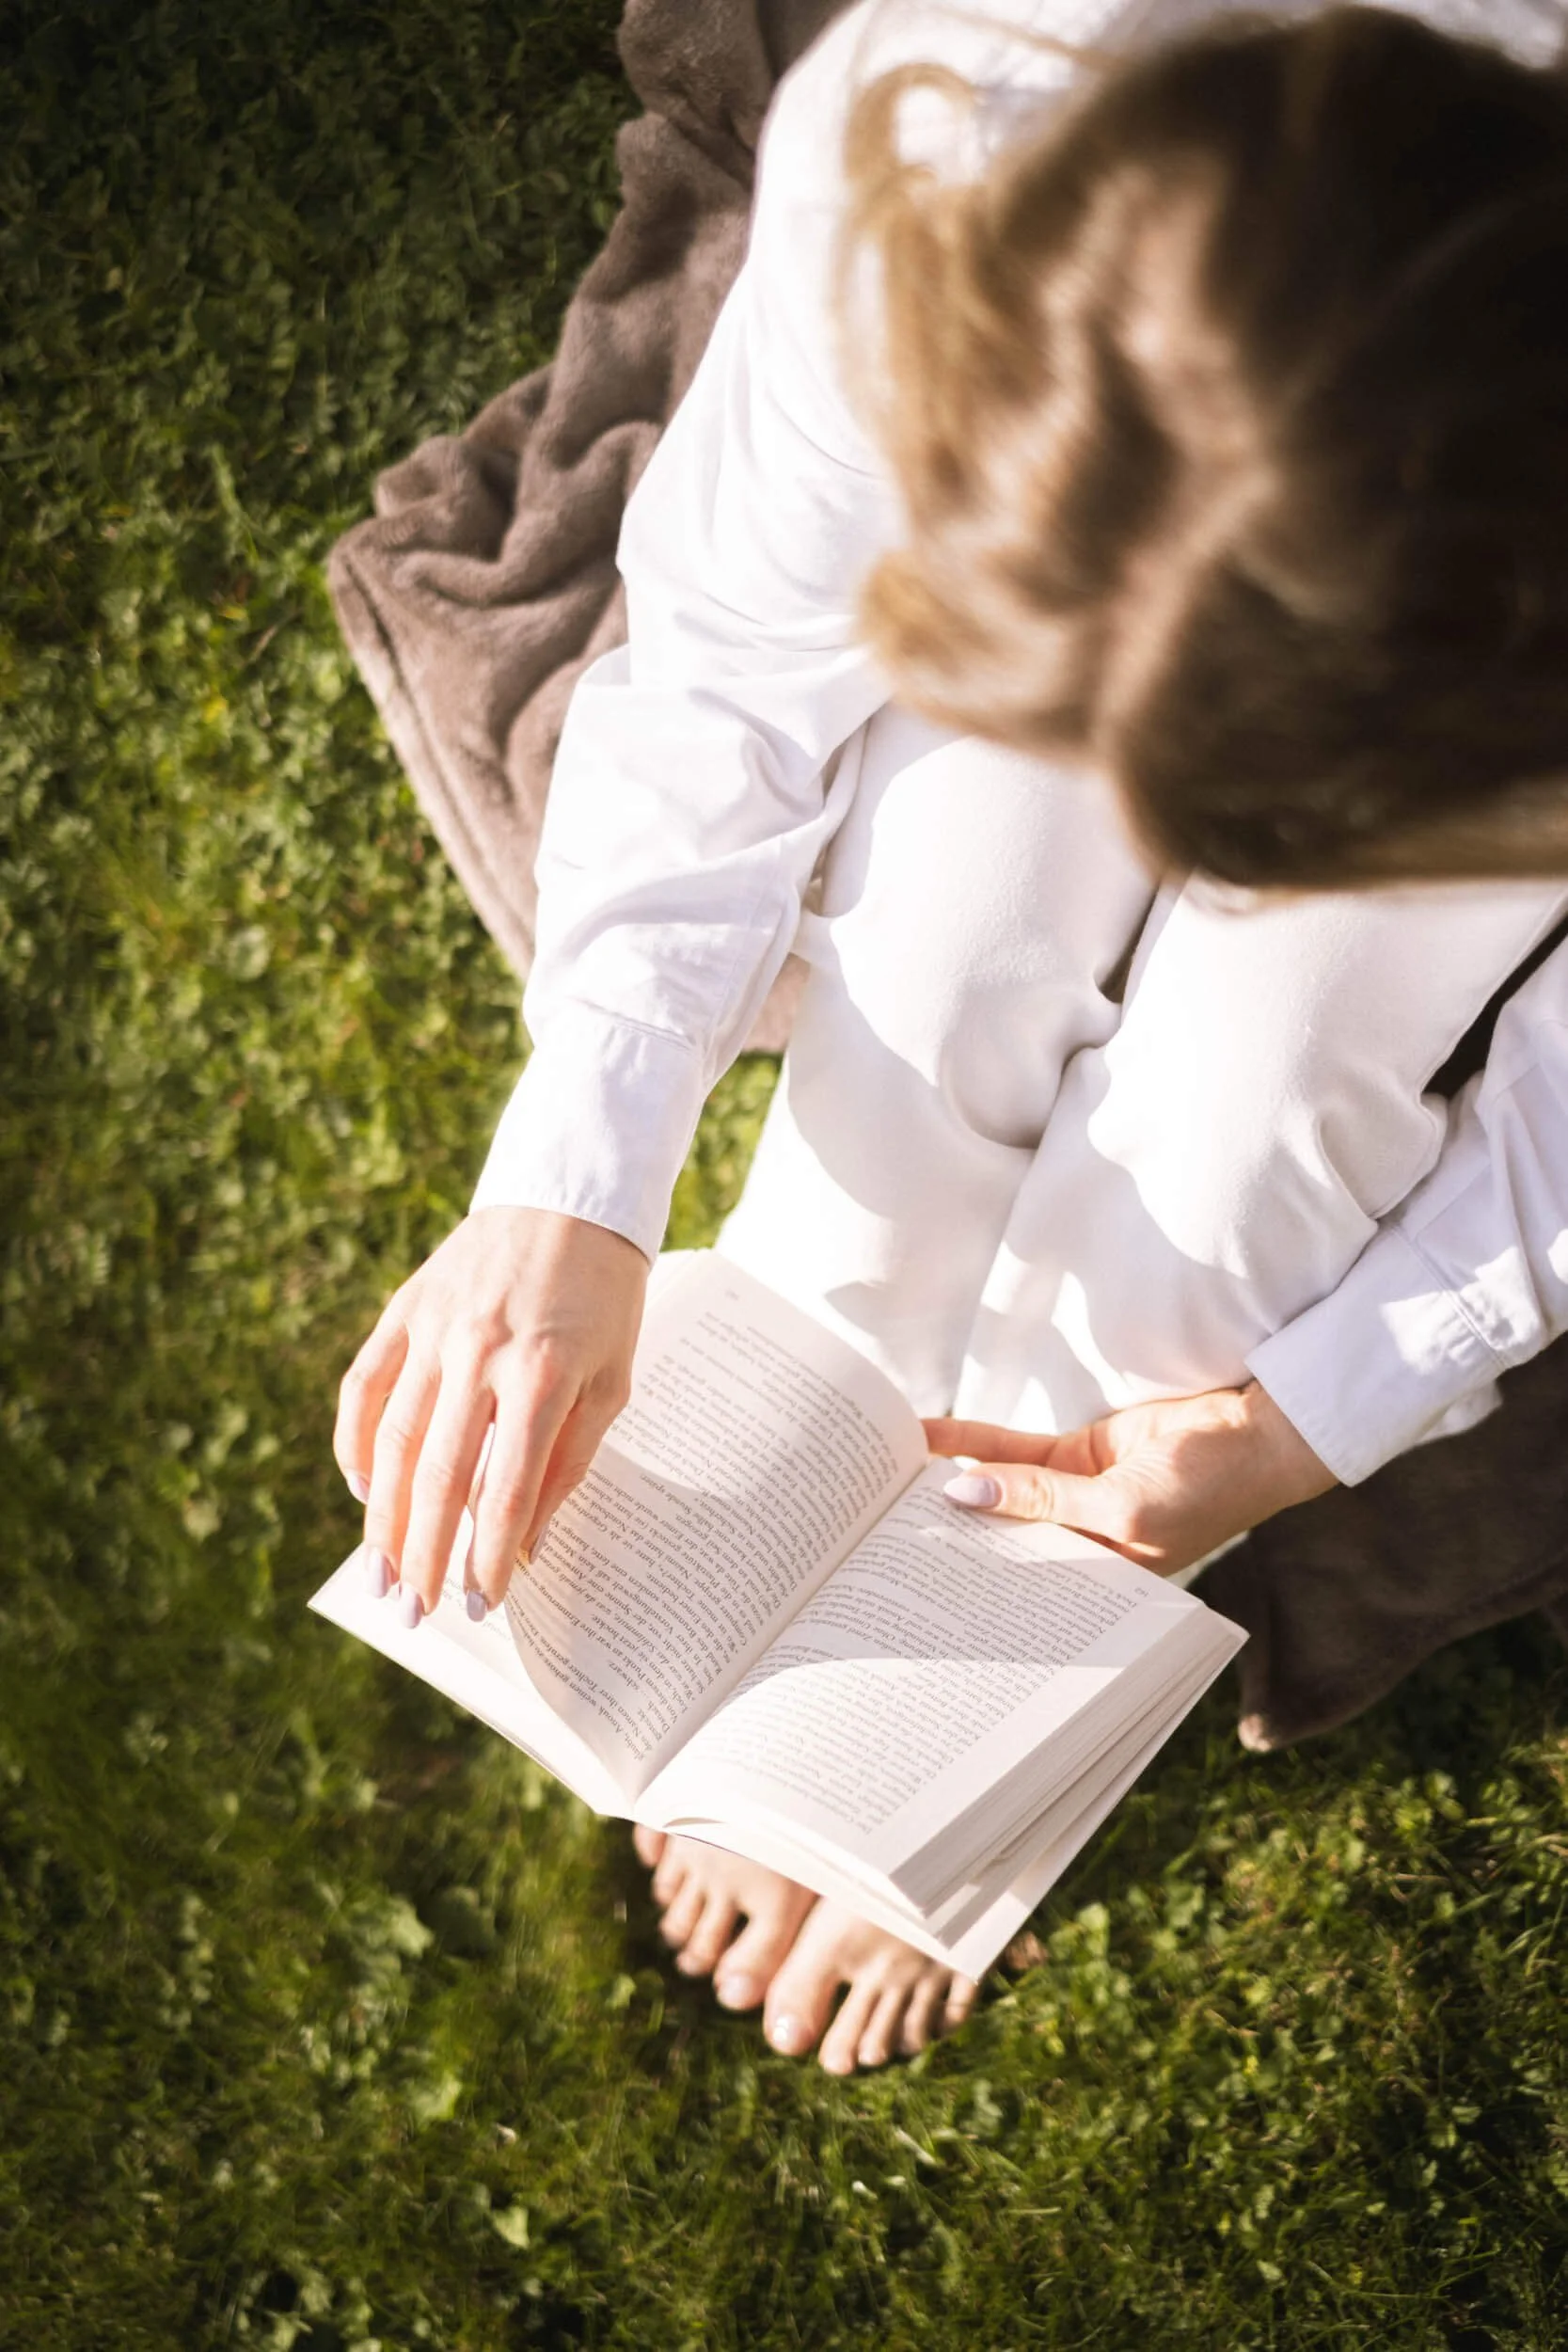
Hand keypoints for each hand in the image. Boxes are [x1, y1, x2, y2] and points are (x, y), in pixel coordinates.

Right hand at [334, 1207, 647, 1620]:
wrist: (570, 1198)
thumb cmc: (606, 1298)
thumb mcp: (612, 1381)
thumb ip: (567, 1462)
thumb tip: (526, 1543)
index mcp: (540, 1376)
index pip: (503, 1493)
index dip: (488, 1558)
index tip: (481, 1605)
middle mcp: (478, 1354)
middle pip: (437, 1478)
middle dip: (423, 1556)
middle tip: (413, 1613)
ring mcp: (433, 1329)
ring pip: (391, 1441)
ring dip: (380, 1517)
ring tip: (379, 1574)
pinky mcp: (404, 1308)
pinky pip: (364, 1386)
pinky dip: (354, 1442)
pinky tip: (361, 1489)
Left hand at [923, 1383, 1335, 1576]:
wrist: (1254, 1434)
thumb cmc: (1207, 1490)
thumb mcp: (1120, 1505)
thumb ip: (1042, 1497)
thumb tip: (962, 1493)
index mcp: (1093, 1587)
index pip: (1013, 1589)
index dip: (961, 1582)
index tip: (902, 1579)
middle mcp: (1075, 1548)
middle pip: (994, 1539)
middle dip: (941, 1531)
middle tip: (874, 1526)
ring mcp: (1071, 1499)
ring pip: (994, 1491)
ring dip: (946, 1480)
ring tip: (885, 1475)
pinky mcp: (1074, 1457)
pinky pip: (1010, 1452)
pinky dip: (971, 1444)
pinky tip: (928, 1439)